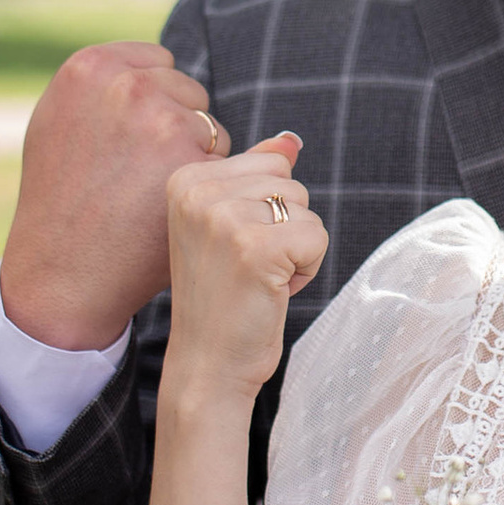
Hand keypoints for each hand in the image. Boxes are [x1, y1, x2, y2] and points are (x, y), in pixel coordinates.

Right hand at [0, 42, 229, 347]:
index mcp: (91, 68)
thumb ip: (106, 84)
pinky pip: (224, 160)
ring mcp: (162, 121)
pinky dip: (209, 184)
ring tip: (145, 193)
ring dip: (194, 156)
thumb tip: (169, 59)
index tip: (128, 141)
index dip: (150, 105)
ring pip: (210, 126)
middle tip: (133, 174)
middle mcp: (126, 86)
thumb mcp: (62, 122)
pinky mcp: (192, 160)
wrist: (62, 271)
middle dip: (175, 127)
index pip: (158, 62)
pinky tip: (168, 209)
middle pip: (188, 92)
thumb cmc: (59, 199)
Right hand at [163, 132, 326, 397]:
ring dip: (296, 248)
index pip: (270, 161)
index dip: (267, 208)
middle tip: (249, 266)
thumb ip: (258, 176)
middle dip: (285, 226)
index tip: (234, 246)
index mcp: (186, 178)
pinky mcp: (254, 248)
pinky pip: (317, 237)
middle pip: (290, 182)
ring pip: (305, 209)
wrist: (208, 364)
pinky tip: (271, 291)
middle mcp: (197, 191)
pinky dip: (307, 269)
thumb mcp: (232, 225)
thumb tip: (292, 140)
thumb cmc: (224, 295)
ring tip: (258, 278)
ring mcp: (223, 218)